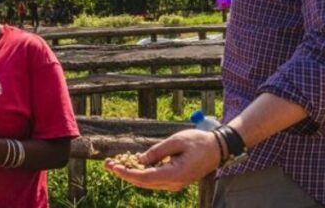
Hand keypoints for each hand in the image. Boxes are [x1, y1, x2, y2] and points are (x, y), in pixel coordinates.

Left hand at [105, 129, 221, 191]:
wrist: (217, 149)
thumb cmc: (198, 142)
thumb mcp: (176, 141)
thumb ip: (156, 152)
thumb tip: (139, 160)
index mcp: (175, 174)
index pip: (145, 178)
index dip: (127, 173)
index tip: (114, 167)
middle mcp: (173, 183)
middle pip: (144, 182)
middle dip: (124, 174)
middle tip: (107, 164)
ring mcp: (174, 184)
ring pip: (148, 182)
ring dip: (131, 174)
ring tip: (115, 164)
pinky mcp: (174, 180)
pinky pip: (154, 179)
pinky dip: (141, 173)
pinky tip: (131, 164)